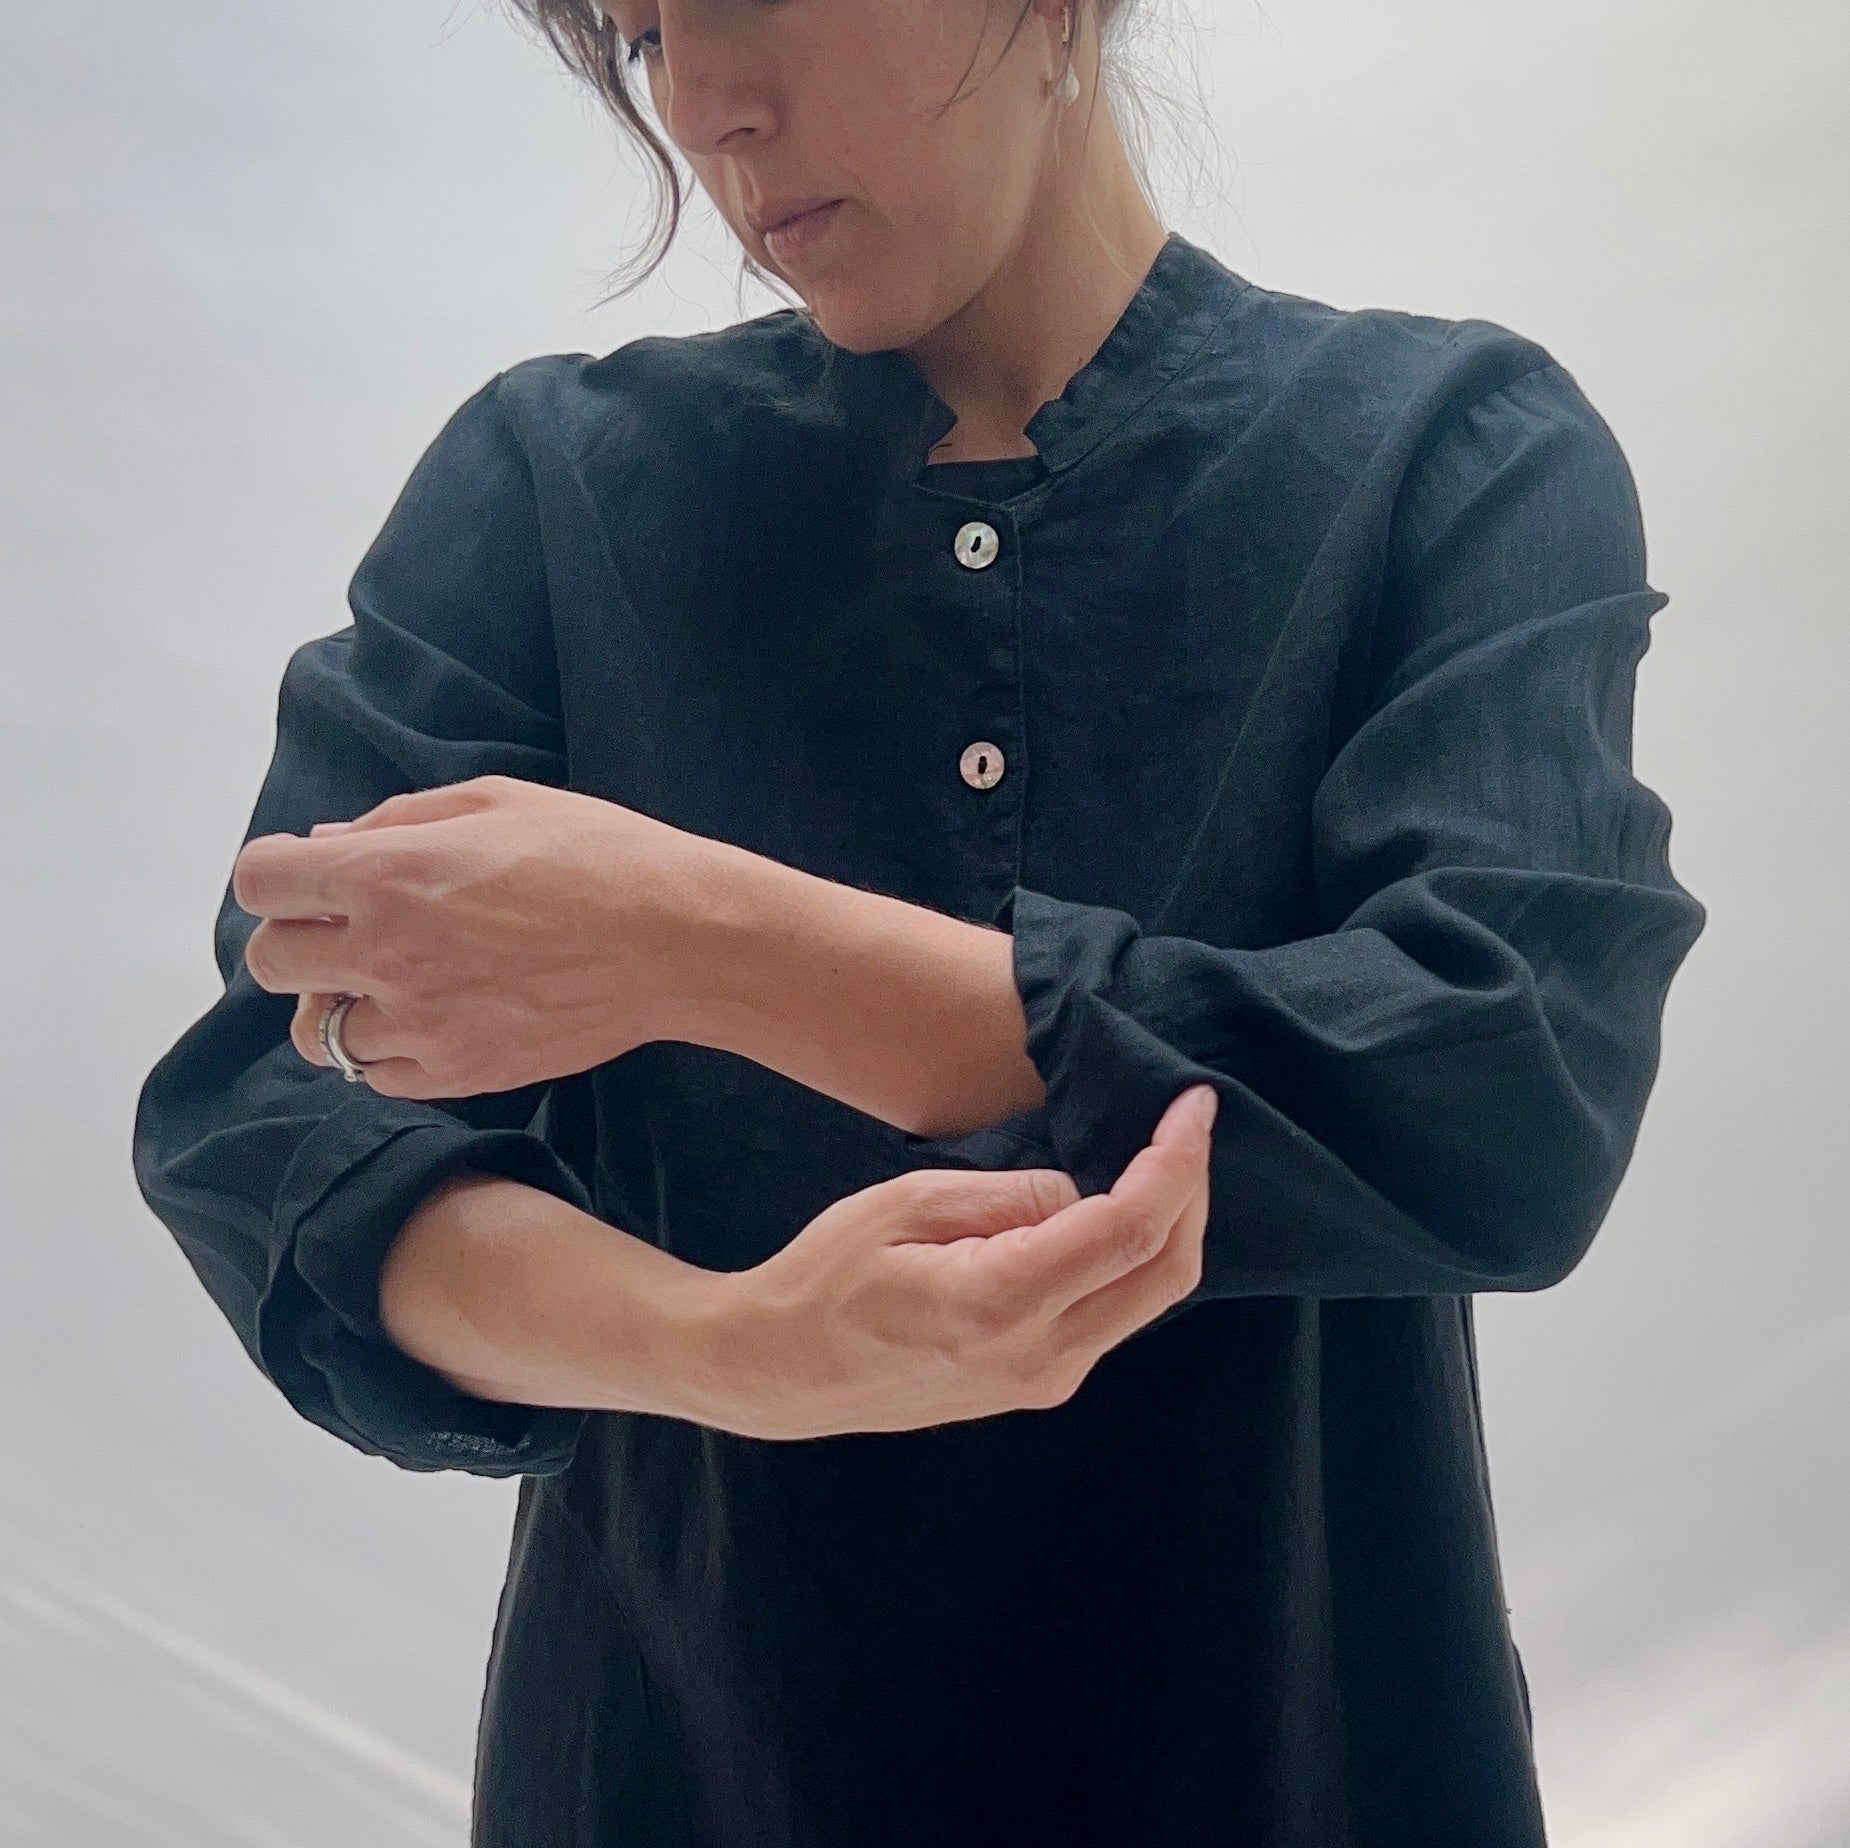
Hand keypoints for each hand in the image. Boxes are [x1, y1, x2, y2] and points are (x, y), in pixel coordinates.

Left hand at [232, 775, 723, 1097]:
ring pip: (316, 1034)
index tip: (310, 878)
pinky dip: (387, 1051)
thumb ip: (397, 820)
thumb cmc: (595, 854)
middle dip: (300, 938)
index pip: (260, 883)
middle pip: (270, 962)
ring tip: (390, 985)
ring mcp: (419, 1024)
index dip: (279, 875)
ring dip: (338, 1005)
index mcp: (386, 875)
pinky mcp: (457, 1073)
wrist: (674, 940)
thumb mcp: (494, 802)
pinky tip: (431, 1019)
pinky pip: (377, 1077)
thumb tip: (329, 844)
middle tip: (351, 931)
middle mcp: (385, 955)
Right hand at [703, 1084, 1218, 1439]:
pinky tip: (1118, 1209)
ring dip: (1168, 1224)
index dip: (1177, 1163)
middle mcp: (1041, 1358)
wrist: (783, 1371)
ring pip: (1149, 1298)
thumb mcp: (910, 1204)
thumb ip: (1011, 1197)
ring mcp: (1046, 1383)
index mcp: (1003, 1303)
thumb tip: (1085, 1192)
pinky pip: (1115, 1313)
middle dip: (1192, 1191)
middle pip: (1165, 1273)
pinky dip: (1134, 1257)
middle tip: (1185, 1124)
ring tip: (1158, 1157)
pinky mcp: (1040, 1386)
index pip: (1130, 1230)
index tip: (1194, 1104)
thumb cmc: (829, 1276)